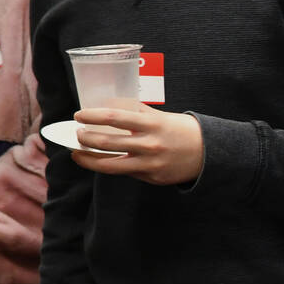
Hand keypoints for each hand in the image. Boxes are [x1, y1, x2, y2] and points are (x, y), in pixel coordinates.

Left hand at [71, 106, 204, 185]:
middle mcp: (149, 144)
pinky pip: (125, 173)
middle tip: (76, 133)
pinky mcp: (152, 178)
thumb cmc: (180, 129)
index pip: (114, 117)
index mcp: (150, 124)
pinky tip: (98, 162)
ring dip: (89, 159)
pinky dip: (109, 167)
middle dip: (86, 138)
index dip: (92, 116)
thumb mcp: (159, 116)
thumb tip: (108, 105)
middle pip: (108, 143)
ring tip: (77, 153)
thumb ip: (135, 112)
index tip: (79, 115)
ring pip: (111, 165)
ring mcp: (150, 164)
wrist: (207, 152)